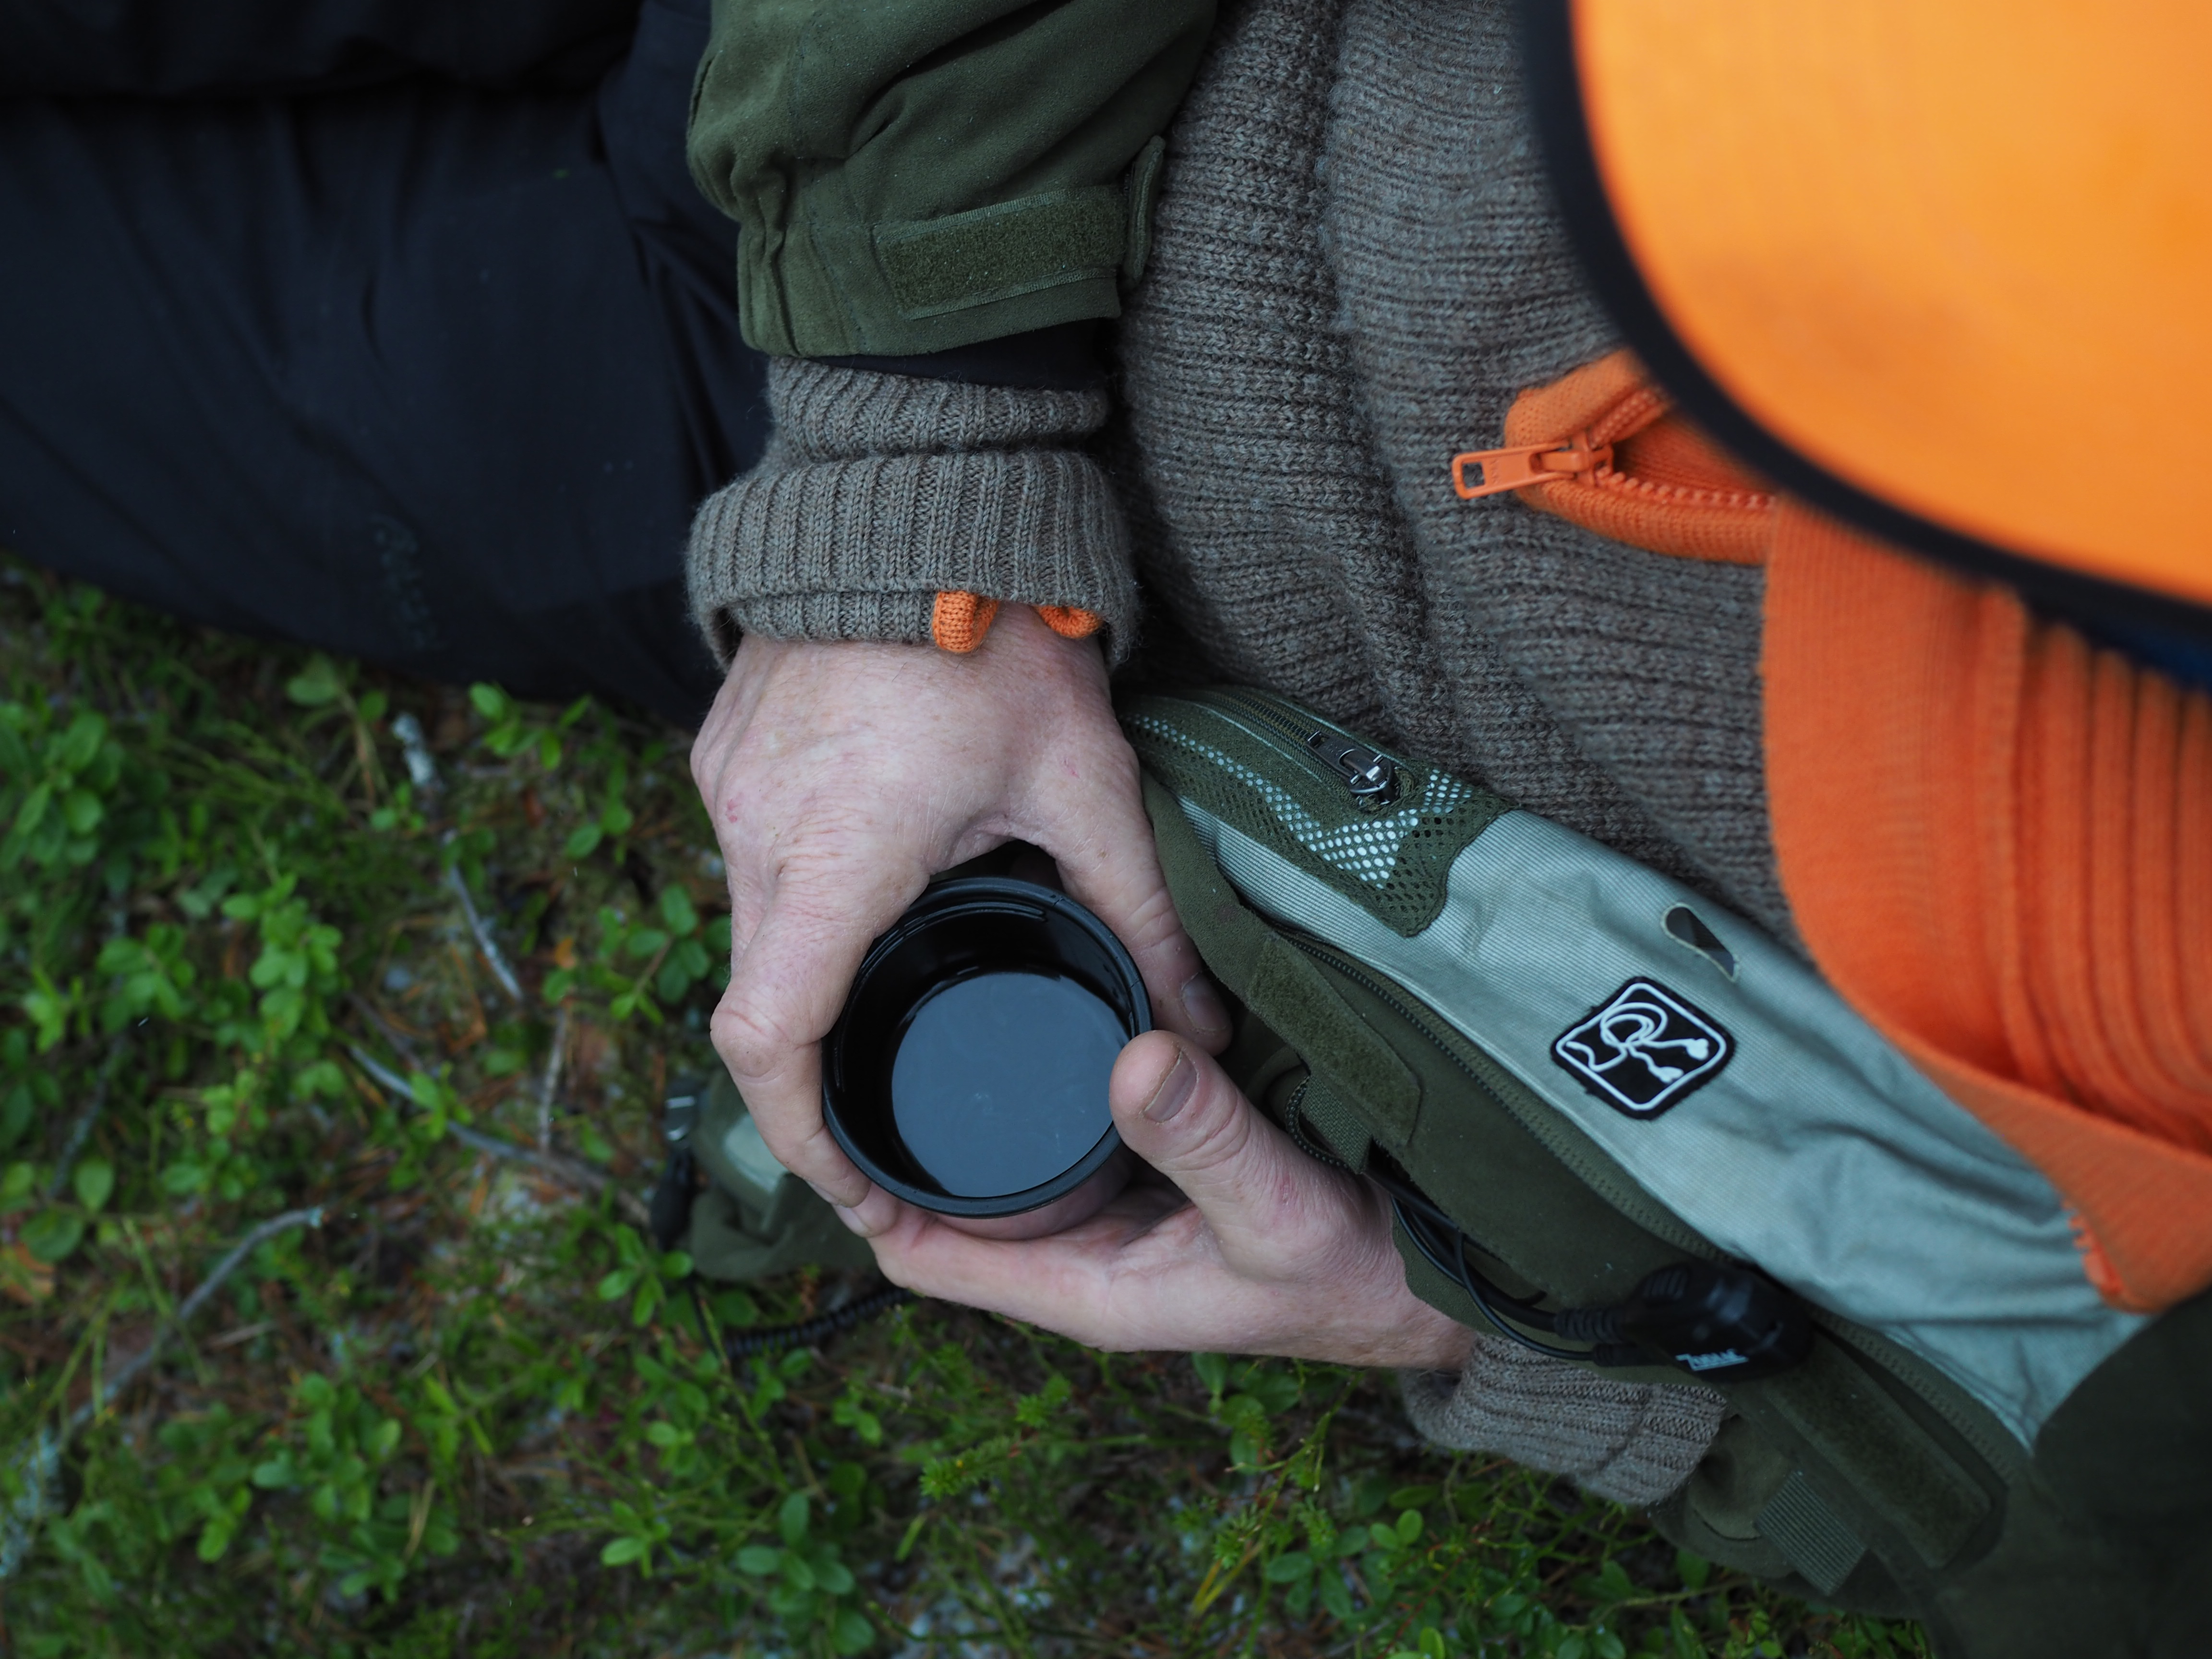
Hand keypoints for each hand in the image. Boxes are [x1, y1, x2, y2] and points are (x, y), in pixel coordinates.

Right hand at [691, 604, 1230, 1206]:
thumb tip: (1200, 1026)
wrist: (920, 496)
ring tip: (891, 1007)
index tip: (857, 1182)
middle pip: (759, 1000)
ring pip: (752, 931)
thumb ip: (1143, 915)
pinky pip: (751, 863)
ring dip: (812, 981)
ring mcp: (728, 788)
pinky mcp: (726, 752)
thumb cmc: (998, 635)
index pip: (768, 1042)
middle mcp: (755, 831)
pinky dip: (799, 907)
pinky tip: (868, 904)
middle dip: (818, 1074)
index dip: (801, 1138)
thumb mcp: (1086, 785)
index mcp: (833, 857)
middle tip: (895, 1120)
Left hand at [833, 1031, 1476, 1369]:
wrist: (1433, 1274)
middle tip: (864, 1006)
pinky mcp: (1155, 1167)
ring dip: (975, 1094)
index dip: (865, 1192)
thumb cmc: (1356, 1272)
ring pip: (1012, 1150)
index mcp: (1083, 1286)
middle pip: (955, 1191)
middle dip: (908, 1122)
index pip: (926, 1254)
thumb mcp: (1279, 1209)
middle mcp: (1085, 1249)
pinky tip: (1035, 997)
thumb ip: (1209, 1137)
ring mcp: (1117, 1207)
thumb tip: (1138, 1058)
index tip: (826, 1101)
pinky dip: (1044, 1077)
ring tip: (924, 984)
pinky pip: (1072, 1122)